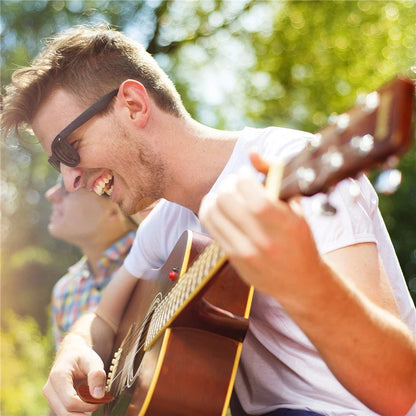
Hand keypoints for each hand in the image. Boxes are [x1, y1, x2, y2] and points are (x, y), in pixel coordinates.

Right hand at [43, 334, 106, 414]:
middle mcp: (50, 389)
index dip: (88, 405)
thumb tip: (98, 396)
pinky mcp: (54, 402)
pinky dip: (79, 411)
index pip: (71, 402)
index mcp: (58, 376)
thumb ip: (97, 375)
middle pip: (66, 412)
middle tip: (101, 403)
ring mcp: (50, 397)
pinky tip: (90, 401)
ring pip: (65, 414)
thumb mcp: (93, 360)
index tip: (102, 399)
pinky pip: (66, 412)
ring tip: (96, 400)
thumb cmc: (83, 356)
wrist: (71, 353)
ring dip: (82, 413)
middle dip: (85, 412)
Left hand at [198, 153, 322, 300]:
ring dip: (216, 196)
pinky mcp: (232, 259)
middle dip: (228, 184)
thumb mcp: (297, 208)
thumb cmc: (300, 241)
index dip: (243, 177)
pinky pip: (210, 226)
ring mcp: (245, 252)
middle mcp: (264, 241)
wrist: (301, 282)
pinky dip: (210, 210)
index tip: (247, 176)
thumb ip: (277, 177)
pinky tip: (220, 209)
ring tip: (227, 195)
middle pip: (226, 199)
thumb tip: (252, 153)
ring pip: (212, 212)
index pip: (252, 194)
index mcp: (285, 225)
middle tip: (236, 185)